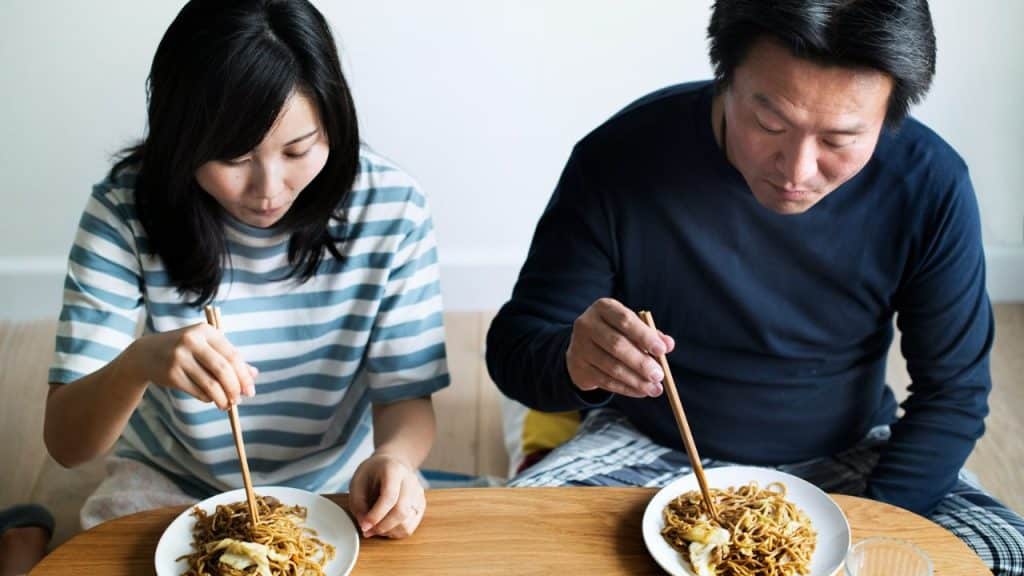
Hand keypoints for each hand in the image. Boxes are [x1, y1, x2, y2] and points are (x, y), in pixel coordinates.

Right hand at [127, 322, 257, 409]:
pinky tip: (211, 399)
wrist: (146, 353)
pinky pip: (197, 391)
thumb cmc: (185, 350)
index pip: (232, 355)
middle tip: (239, 400)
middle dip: (235, 388)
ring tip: (227, 405)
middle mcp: (192, 341)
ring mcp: (179, 357)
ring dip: (222, 398)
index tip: (251, 391)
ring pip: (210, 384)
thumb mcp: (206, 347)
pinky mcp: (171, 373)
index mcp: (206, 331)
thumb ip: (229, 358)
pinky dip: (208, 398)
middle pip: (223, 370)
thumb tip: (254, 374)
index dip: (244, 376)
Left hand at [349, 453, 425, 538]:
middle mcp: (410, 481)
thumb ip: (358, 504)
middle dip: (382, 527)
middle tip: (367, 530)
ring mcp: (418, 494)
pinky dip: (395, 532)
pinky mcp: (421, 506)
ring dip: (388, 531)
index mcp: (394, 470)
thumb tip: (365, 526)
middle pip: (401, 512)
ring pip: (407, 524)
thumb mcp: (357, 482)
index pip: (390, 496)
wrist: (390, 465)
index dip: (376, 515)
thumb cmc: (372, 473)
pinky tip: (385, 525)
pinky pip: (409, 528)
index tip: (364, 525)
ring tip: (375, 526)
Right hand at [566, 298, 675, 397]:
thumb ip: (650, 334)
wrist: (582, 346)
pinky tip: (641, 391)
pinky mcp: (578, 368)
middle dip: (641, 362)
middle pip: (617, 345)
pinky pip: (605, 381)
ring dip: (636, 380)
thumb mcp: (630, 327)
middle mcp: (587, 325)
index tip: (662, 351)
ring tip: (654, 388)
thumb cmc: (614, 333)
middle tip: (659, 375)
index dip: (644, 336)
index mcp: (603, 308)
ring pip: (611, 367)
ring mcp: (580, 347)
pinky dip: (626, 388)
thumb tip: (668, 344)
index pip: (625, 320)